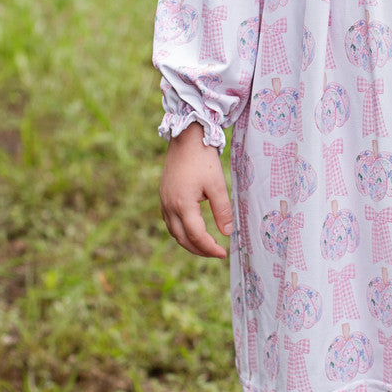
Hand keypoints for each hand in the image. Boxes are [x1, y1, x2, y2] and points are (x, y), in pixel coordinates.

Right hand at [160, 123, 233, 257]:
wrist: (186, 137)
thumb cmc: (203, 159)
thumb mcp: (216, 184)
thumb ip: (222, 210)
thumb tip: (227, 233)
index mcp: (183, 205)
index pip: (196, 236)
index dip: (210, 248)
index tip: (224, 253)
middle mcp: (169, 206)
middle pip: (182, 238)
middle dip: (199, 250)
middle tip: (216, 253)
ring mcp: (164, 201)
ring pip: (174, 231)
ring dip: (189, 242)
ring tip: (206, 245)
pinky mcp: (163, 195)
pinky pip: (170, 221)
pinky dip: (181, 230)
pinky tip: (193, 229)